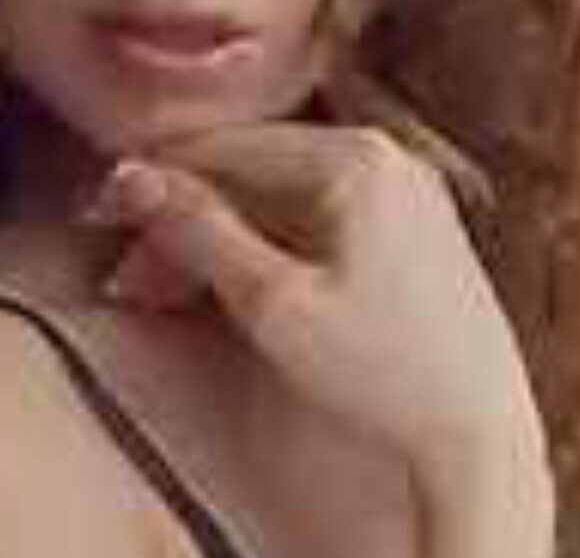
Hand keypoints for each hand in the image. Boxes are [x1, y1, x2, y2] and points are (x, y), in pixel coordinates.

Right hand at [81, 123, 554, 557]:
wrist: (477, 429)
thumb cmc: (385, 371)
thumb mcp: (273, 302)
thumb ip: (200, 230)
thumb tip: (137, 181)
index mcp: (355, 159)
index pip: (224, 150)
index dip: (153, 182)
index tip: (102, 211)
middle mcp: (384, 158)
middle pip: (250, 174)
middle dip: (182, 221)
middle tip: (129, 270)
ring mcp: (401, 192)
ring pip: (278, 200)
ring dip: (216, 239)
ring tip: (165, 288)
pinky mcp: (406, 228)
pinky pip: (314, 219)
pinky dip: (263, 248)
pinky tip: (226, 283)